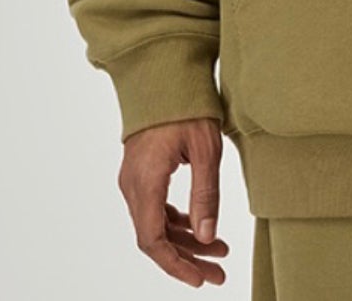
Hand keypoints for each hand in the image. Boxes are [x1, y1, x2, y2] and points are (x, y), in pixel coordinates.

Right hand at [117, 117, 229, 285]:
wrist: (164, 72)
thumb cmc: (187, 105)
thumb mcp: (206, 149)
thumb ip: (206, 195)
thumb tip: (208, 238)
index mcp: (145, 181)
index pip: (153, 241)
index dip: (176, 265)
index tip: (201, 279)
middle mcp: (132, 184)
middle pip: (155, 237)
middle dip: (186, 259)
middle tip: (218, 273)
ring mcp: (133, 178)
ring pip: (155, 224)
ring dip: (184, 241)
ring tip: (219, 251)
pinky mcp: (140, 171)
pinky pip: (154, 207)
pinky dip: (176, 222)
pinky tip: (199, 226)